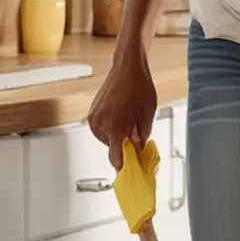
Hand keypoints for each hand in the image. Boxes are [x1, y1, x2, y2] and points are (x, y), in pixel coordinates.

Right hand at [86, 49, 157, 170]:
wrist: (127, 67)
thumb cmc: (139, 86)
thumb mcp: (147, 114)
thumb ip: (142, 135)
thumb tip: (138, 149)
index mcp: (116, 126)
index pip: (116, 157)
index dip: (123, 166)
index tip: (127, 173)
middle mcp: (101, 124)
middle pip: (112, 147)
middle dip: (124, 145)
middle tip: (136, 135)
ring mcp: (94, 118)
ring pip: (106, 139)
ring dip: (117, 136)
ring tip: (128, 119)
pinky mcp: (92, 112)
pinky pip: (101, 129)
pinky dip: (111, 128)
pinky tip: (121, 116)